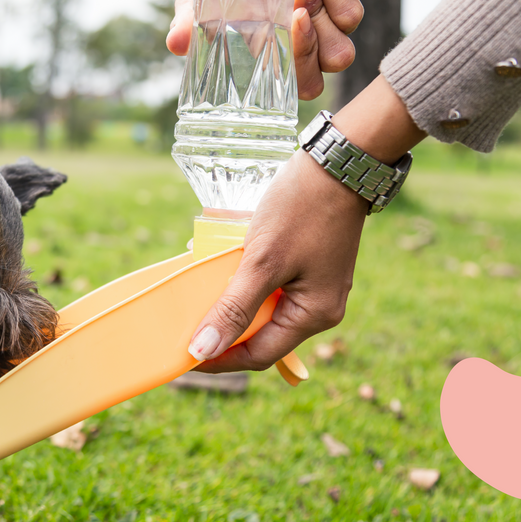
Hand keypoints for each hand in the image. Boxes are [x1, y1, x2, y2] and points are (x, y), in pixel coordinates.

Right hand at [166, 0, 367, 100]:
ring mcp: (336, 15)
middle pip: (336, 53)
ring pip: (349, 15)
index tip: (293, 20)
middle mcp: (315, 44)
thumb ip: (192, 22)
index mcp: (282, 60)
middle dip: (320, 20)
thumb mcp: (201, 0)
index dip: (306, 58)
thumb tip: (176, 43)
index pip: (306, 82)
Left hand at [186, 75, 425, 372]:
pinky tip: (219, 270)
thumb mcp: (261, 262)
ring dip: (230, 305)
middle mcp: (318, 308)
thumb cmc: (302, 209)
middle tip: (185, 325)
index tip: (183, 356)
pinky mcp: (305, 266)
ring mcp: (313, 286)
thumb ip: (233, 309)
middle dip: (223, 331)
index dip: (219, 359)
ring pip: (262, 310)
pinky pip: (268, 287)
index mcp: (314, 315)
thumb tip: (203, 350)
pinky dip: (242, 284)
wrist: (336, 162)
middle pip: (260, 335)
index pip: (259, 355)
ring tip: (198, 296)